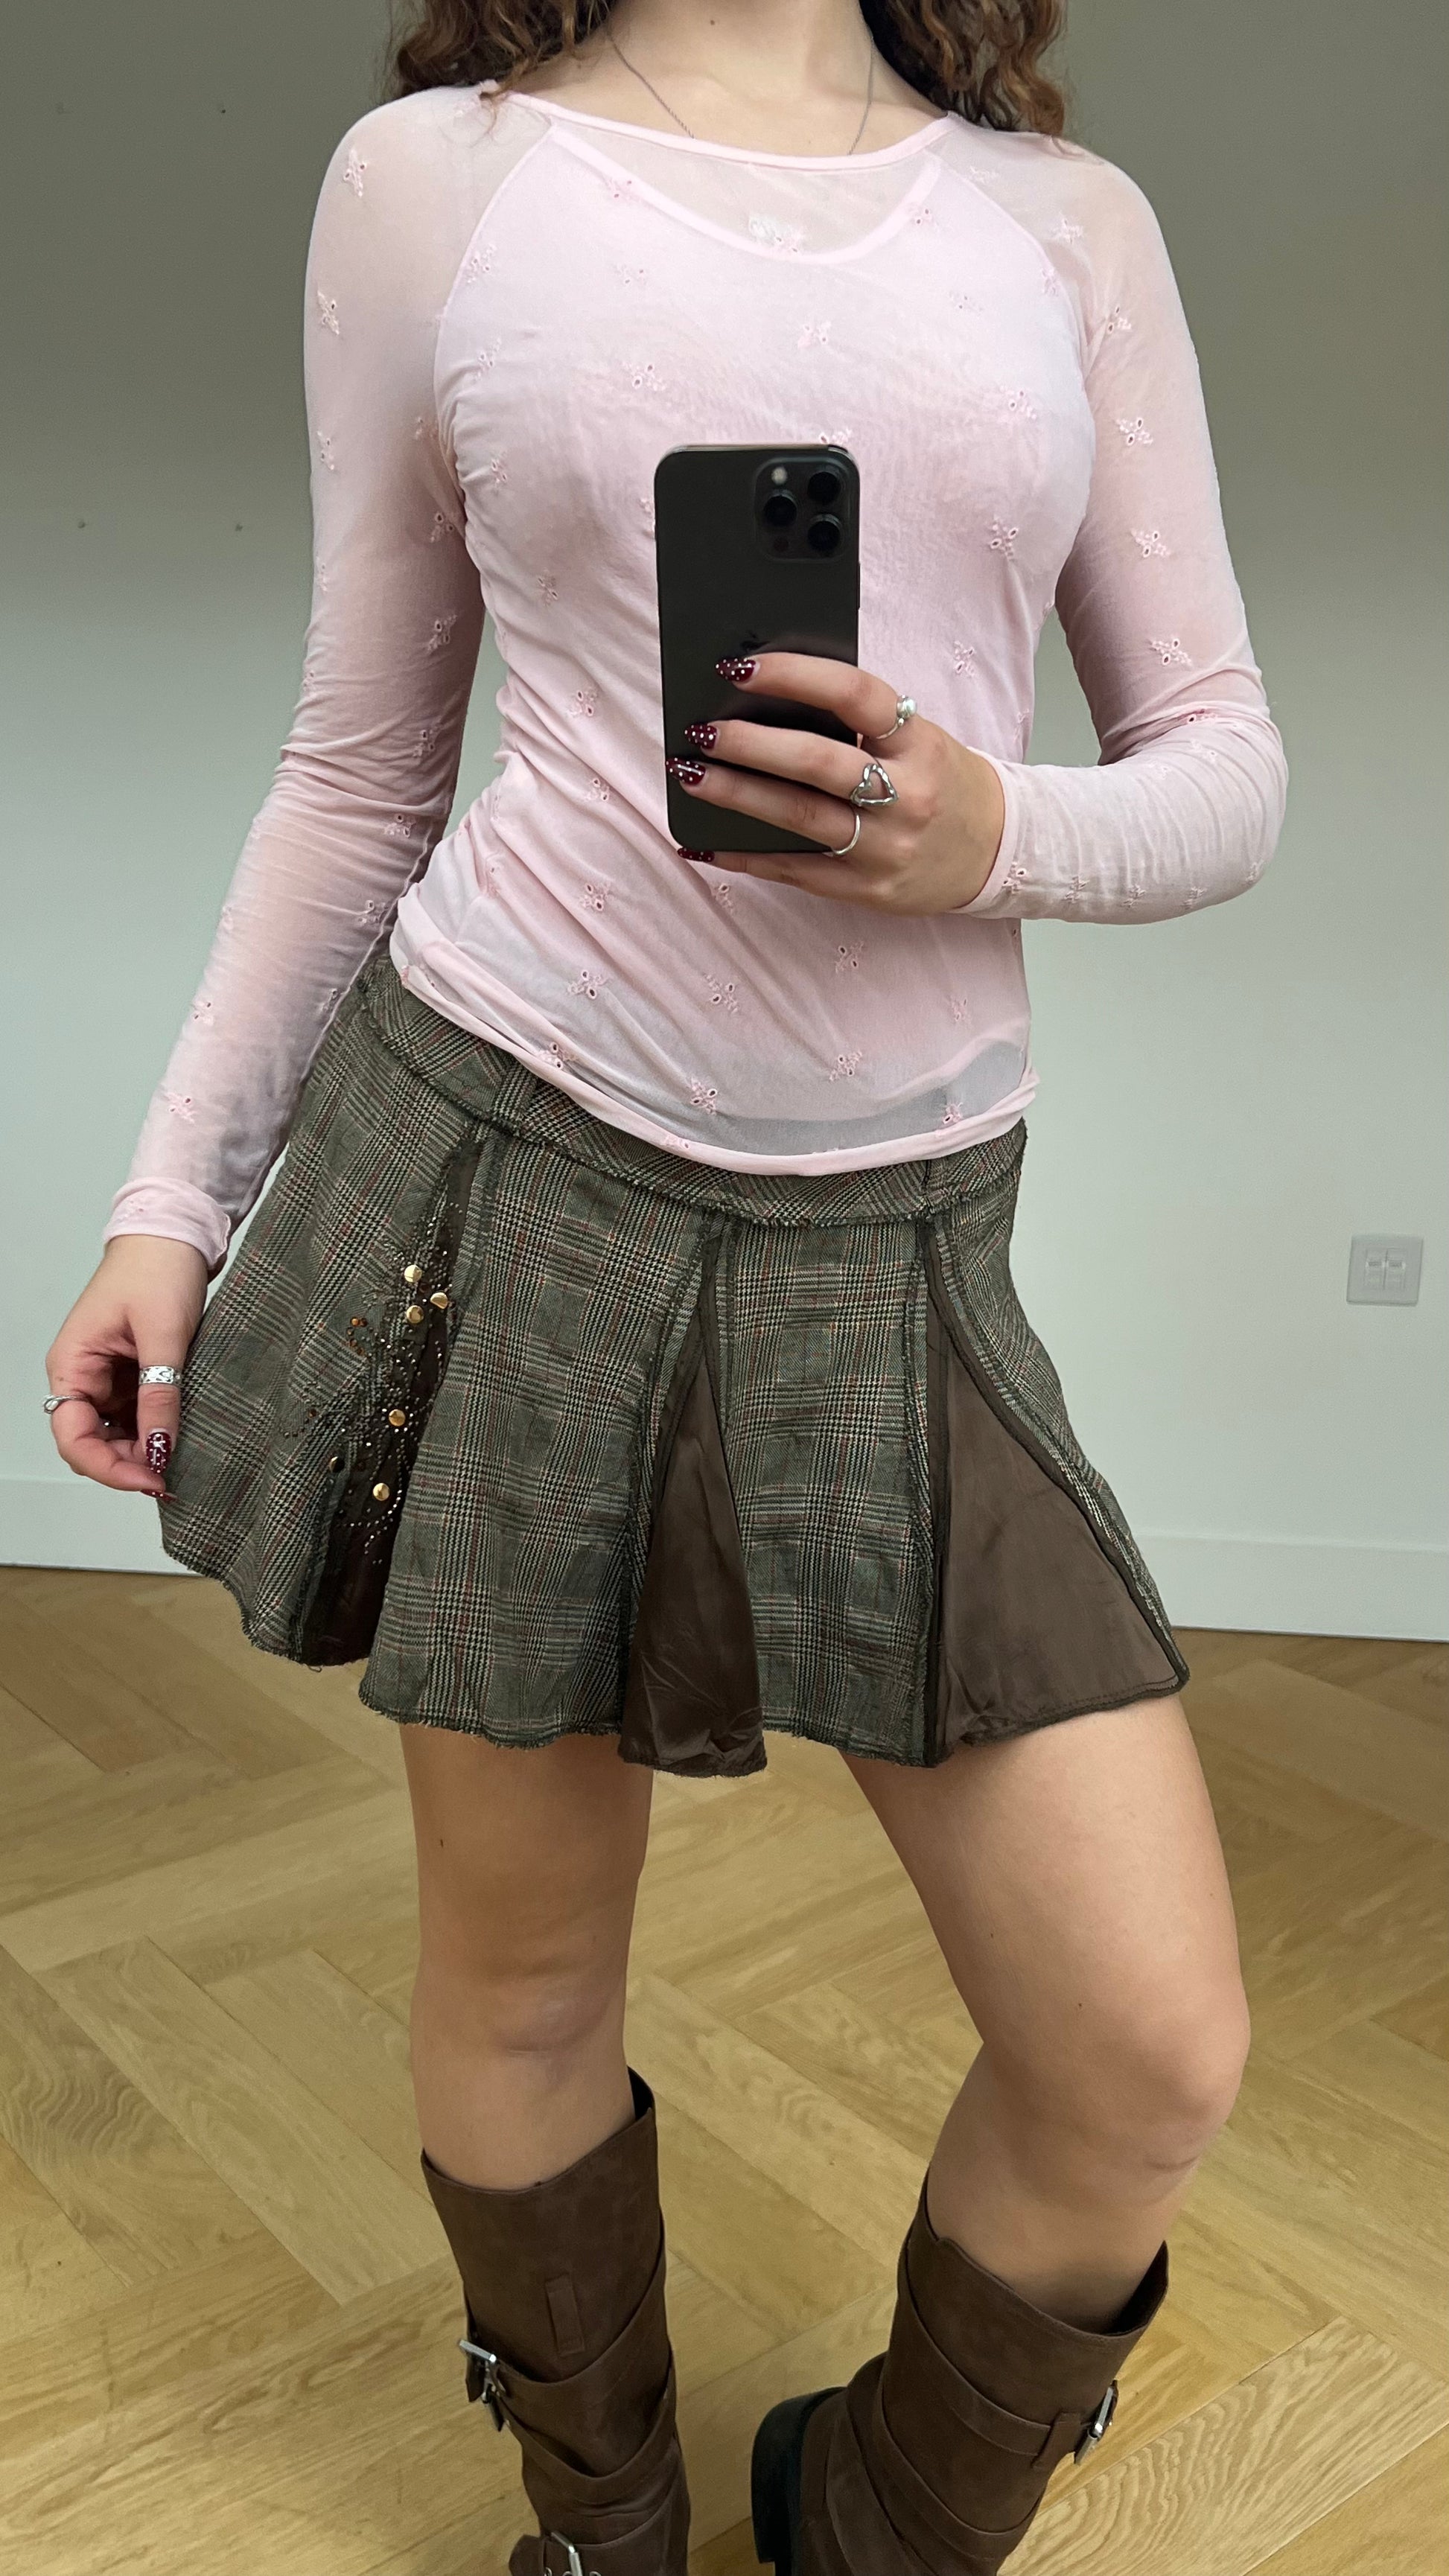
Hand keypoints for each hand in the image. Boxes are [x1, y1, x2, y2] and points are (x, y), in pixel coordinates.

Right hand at [45, 1236, 208, 1498]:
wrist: (174, 1234)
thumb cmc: (157, 1268)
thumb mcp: (164, 1335)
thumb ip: (160, 1395)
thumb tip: (160, 1449)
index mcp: (73, 1363)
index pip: (73, 1435)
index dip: (107, 1467)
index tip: (150, 1479)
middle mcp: (84, 1375)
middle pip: (93, 1442)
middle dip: (128, 1465)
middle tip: (170, 1478)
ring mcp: (108, 1377)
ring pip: (116, 1434)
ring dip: (143, 1452)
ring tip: (179, 1462)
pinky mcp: (133, 1374)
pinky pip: (137, 1416)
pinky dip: (155, 1431)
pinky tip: (179, 1438)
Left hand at [666, 652, 1006, 913]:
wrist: (995, 852)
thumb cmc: (943, 782)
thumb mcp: (919, 739)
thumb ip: (860, 721)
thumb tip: (771, 696)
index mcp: (920, 743)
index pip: (856, 696)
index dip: (796, 675)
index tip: (741, 667)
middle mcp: (907, 795)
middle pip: (819, 764)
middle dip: (751, 744)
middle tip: (701, 730)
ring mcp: (886, 848)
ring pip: (800, 818)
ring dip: (737, 794)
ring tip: (688, 774)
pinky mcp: (867, 890)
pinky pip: (795, 872)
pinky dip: (745, 856)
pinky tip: (704, 842)